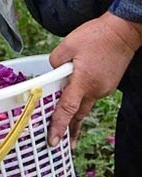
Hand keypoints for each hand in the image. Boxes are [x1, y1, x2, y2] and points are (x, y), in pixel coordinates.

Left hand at [49, 12, 141, 147]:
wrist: (123, 31)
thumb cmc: (96, 36)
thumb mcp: (66, 46)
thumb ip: (54, 64)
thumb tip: (53, 75)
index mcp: (83, 82)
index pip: (67, 109)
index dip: (58, 127)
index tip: (53, 141)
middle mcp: (95, 90)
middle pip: (78, 115)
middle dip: (69, 132)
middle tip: (59, 145)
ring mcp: (103, 88)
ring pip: (84, 105)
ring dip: (74, 115)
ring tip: (63, 127)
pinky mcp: (107, 84)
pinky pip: (90, 95)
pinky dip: (81, 100)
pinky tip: (74, 98)